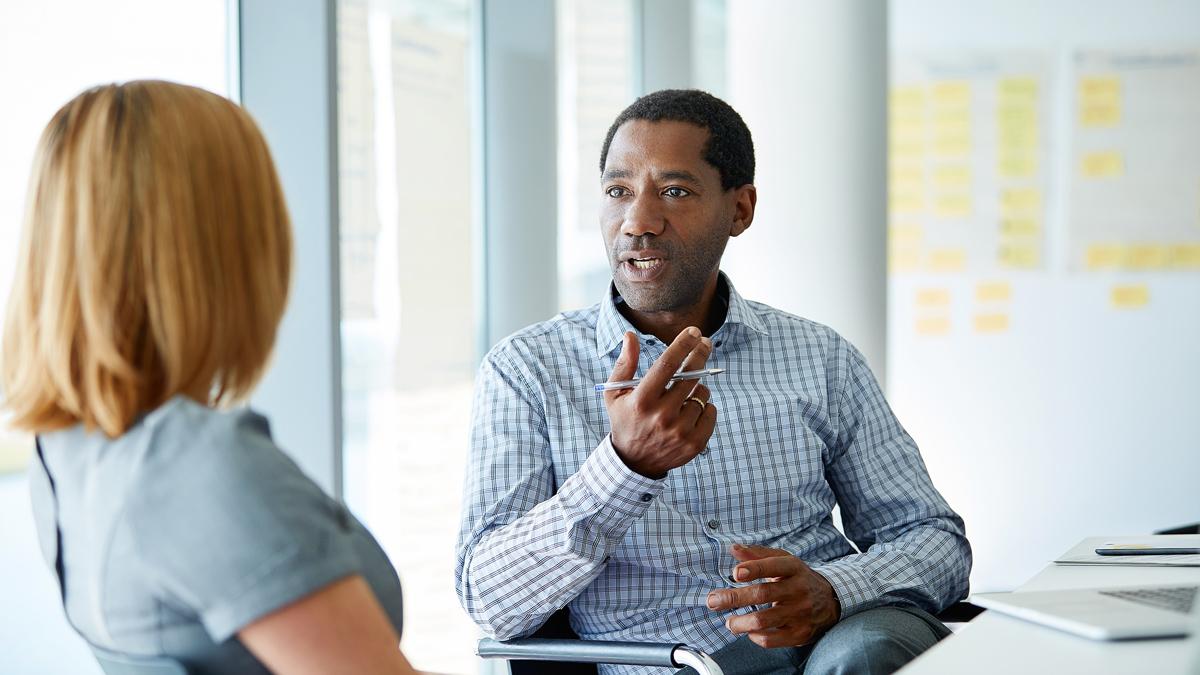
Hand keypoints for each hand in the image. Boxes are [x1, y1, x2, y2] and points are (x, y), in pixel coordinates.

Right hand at [603, 327, 716, 478]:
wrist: (633, 461)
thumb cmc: (624, 420)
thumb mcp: (615, 393)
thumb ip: (625, 363)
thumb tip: (630, 335)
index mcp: (642, 401)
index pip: (667, 365)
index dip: (683, 345)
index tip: (694, 331)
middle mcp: (662, 416)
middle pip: (691, 376)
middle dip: (700, 355)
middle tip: (704, 344)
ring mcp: (680, 431)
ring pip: (702, 394)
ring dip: (697, 387)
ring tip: (684, 394)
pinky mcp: (695, 443)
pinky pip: (711, 411)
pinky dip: (705, 406)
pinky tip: (691, 409)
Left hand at [706, 544, 840, 647]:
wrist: (831, 601)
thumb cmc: (799, 578)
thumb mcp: (784, 560)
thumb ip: (758, 555)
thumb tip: (733, 548)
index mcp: (793, 568)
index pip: (772, 566)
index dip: (753, 569)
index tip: (735, 573)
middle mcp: (798, 590)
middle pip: (762, 594)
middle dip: (733, 598)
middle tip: (713, 600)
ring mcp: (800, 613)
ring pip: (764, 620)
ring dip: (740, 622)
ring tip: (729, 622)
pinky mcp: (800, 633)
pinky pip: (772, 639)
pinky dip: (755, 636)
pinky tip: (748, 632)